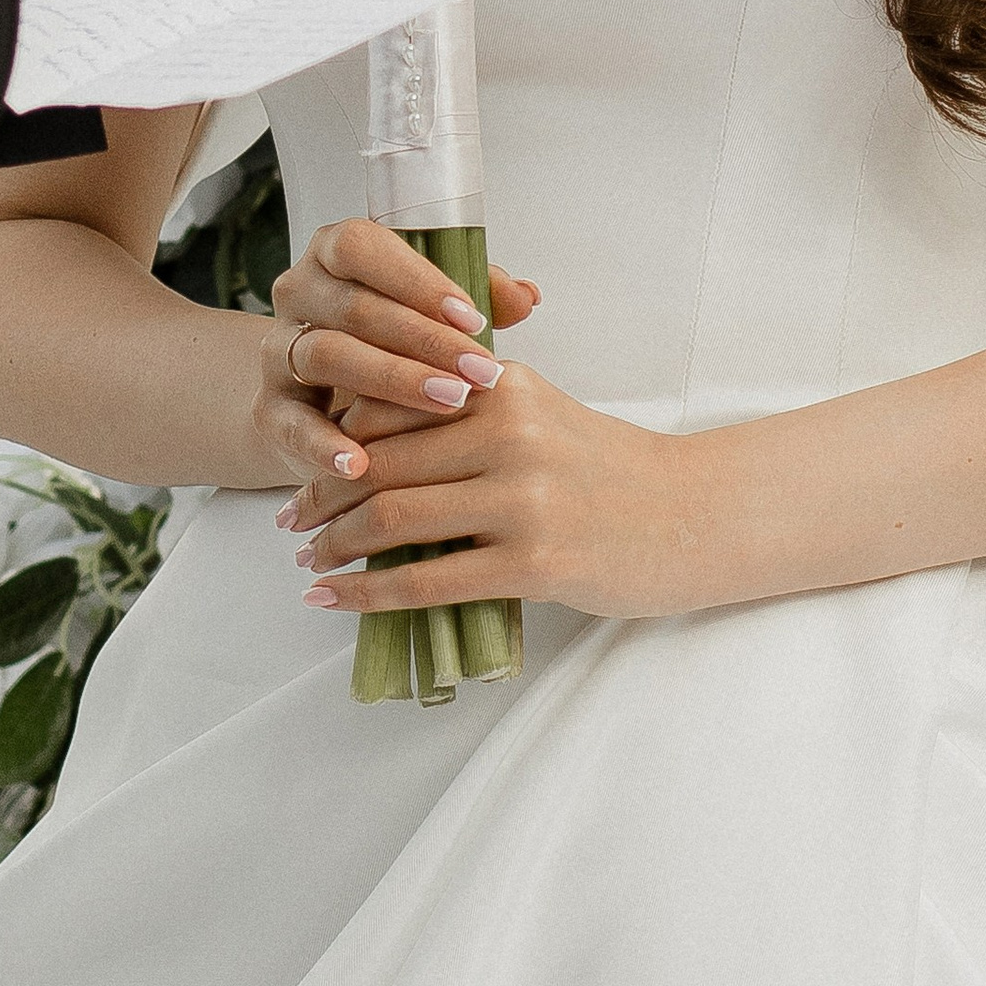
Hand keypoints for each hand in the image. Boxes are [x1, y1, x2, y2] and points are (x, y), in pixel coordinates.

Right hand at [247, 219, 540, 489]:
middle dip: (423, 340)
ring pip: (325, 354)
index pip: (362, 247)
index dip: (415, 279)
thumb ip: (478, 298)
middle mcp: (300, 294)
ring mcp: (280, 352)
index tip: (471, 318)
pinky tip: (360, 463)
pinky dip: (324, 444)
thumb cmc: (390, 345)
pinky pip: (292, 424)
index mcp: (334, 255)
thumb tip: (528, 295)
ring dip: (391, 380)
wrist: (321, 405)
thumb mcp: (430, 316)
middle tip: (480, 372)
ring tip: (446, 404)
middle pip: (353, 306)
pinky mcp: (271, 410)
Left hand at [280, 360, 721, 623]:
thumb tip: (369, 440)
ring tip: (309, 560)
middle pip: (382, 461)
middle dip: (322, 495)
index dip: (334, 437)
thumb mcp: (539, 414)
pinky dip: (367, 592)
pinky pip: (427, 580)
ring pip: (394, 517)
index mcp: (502, 386)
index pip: (390, 403)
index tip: (304, 463)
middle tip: (289, 519)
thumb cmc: (609, 469)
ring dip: (335, 542)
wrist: (696, 516)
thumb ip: (468, 413)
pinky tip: (334, 599)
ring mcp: (524, 499)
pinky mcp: (536, 563)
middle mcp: (509, 432)